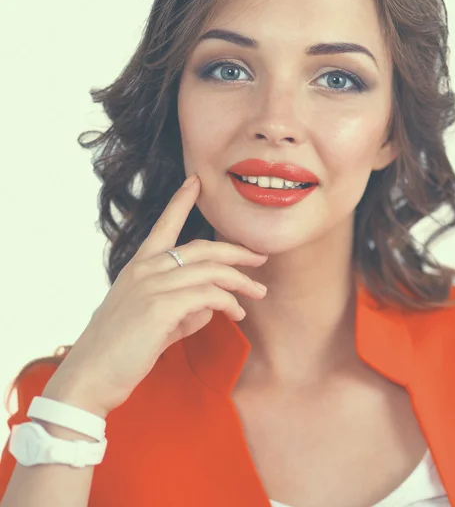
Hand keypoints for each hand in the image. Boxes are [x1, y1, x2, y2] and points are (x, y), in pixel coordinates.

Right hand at [43, 174, 267, 417]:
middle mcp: (145, 269)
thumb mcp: (155, 320)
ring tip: (258, 294)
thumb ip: (184, 307)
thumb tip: (214, 305)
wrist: (91, 377)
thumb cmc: (122, 350)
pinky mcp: (160, 306)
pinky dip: (228, 303)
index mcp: (138, 266)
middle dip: (237, 250)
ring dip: (240, 282)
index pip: (164, 226)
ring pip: (211, 270)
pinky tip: (237, 314)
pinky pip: (208, 295)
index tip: (195, 182)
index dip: (181, 202)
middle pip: (203, 248)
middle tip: (260, 257)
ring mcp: (152, 285)